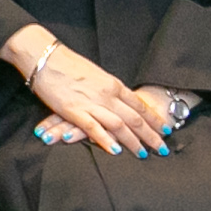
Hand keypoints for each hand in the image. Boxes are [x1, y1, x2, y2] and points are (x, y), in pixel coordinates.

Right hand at [7, 26, 174, 154]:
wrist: (45, 56)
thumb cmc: (67, 63)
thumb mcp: (95, 73)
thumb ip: (107, 88)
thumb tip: (116, 98)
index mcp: (113, 84)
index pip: (139, 105)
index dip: (153, 119)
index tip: (165, 129)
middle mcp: (107, 94)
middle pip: (135, 118)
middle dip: (151, 135)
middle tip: (163, 148)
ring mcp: (91, 102)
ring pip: (119, 125)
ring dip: (133, 142)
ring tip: (144, 154)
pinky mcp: (74, 110)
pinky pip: (94, 128)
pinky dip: (105, 140)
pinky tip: (115, 151)